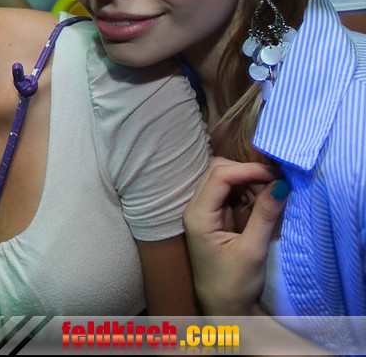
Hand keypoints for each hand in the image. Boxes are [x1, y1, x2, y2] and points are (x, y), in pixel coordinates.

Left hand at [183, 157, 288, 315]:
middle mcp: (196, 208)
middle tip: (277, 184)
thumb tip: (281, 184)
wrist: (223, 308)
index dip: (248, 170)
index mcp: (198, 215)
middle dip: (248, 173)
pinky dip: (248, 192)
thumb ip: (265, 215)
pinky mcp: (216, 217)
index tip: (277, 175)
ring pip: (225, 180)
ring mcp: (205, 211)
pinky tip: (263, 202)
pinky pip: (231, 193)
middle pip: (219, 172)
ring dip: (250, 182)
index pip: (219, 176)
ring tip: (272, 195)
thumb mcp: (253, 250)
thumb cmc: (233, 284)